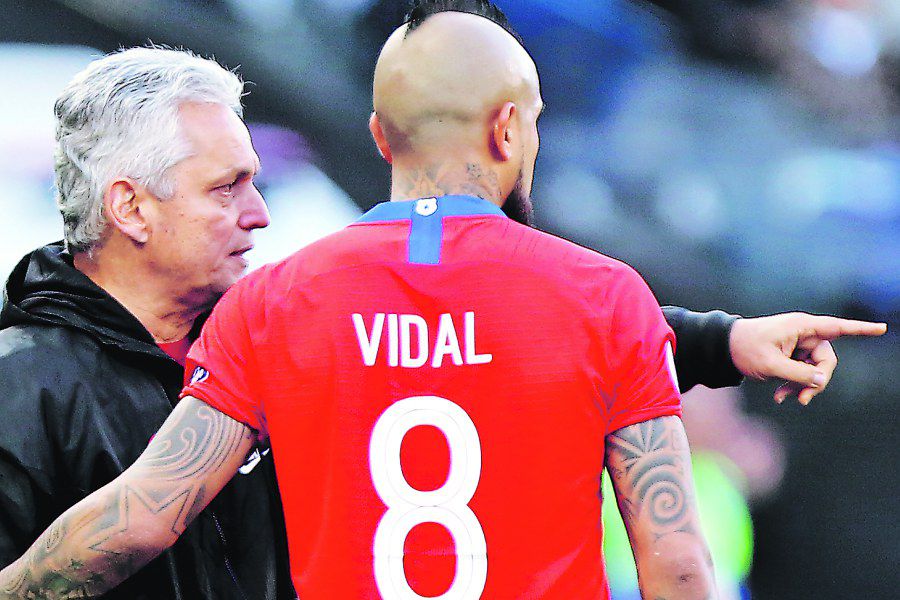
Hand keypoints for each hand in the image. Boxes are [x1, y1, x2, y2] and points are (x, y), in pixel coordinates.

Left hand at [729, 313, 886, 404]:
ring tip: (783, 398)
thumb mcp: (771, 365)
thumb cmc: (745, 349)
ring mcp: (797, 346)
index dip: (860, 329)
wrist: (723, 349)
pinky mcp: (791, 356)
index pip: (836, 328)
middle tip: (803, 400)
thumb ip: (798, 374)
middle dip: (817, 381)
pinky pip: (801, 373)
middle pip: (826, 360)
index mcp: (800, 327)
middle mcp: (803, 334)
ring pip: (814, 370)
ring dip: (801, 386)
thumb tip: (822, 380)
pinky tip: (780, 397)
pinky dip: (793, 385)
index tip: (882, 328)